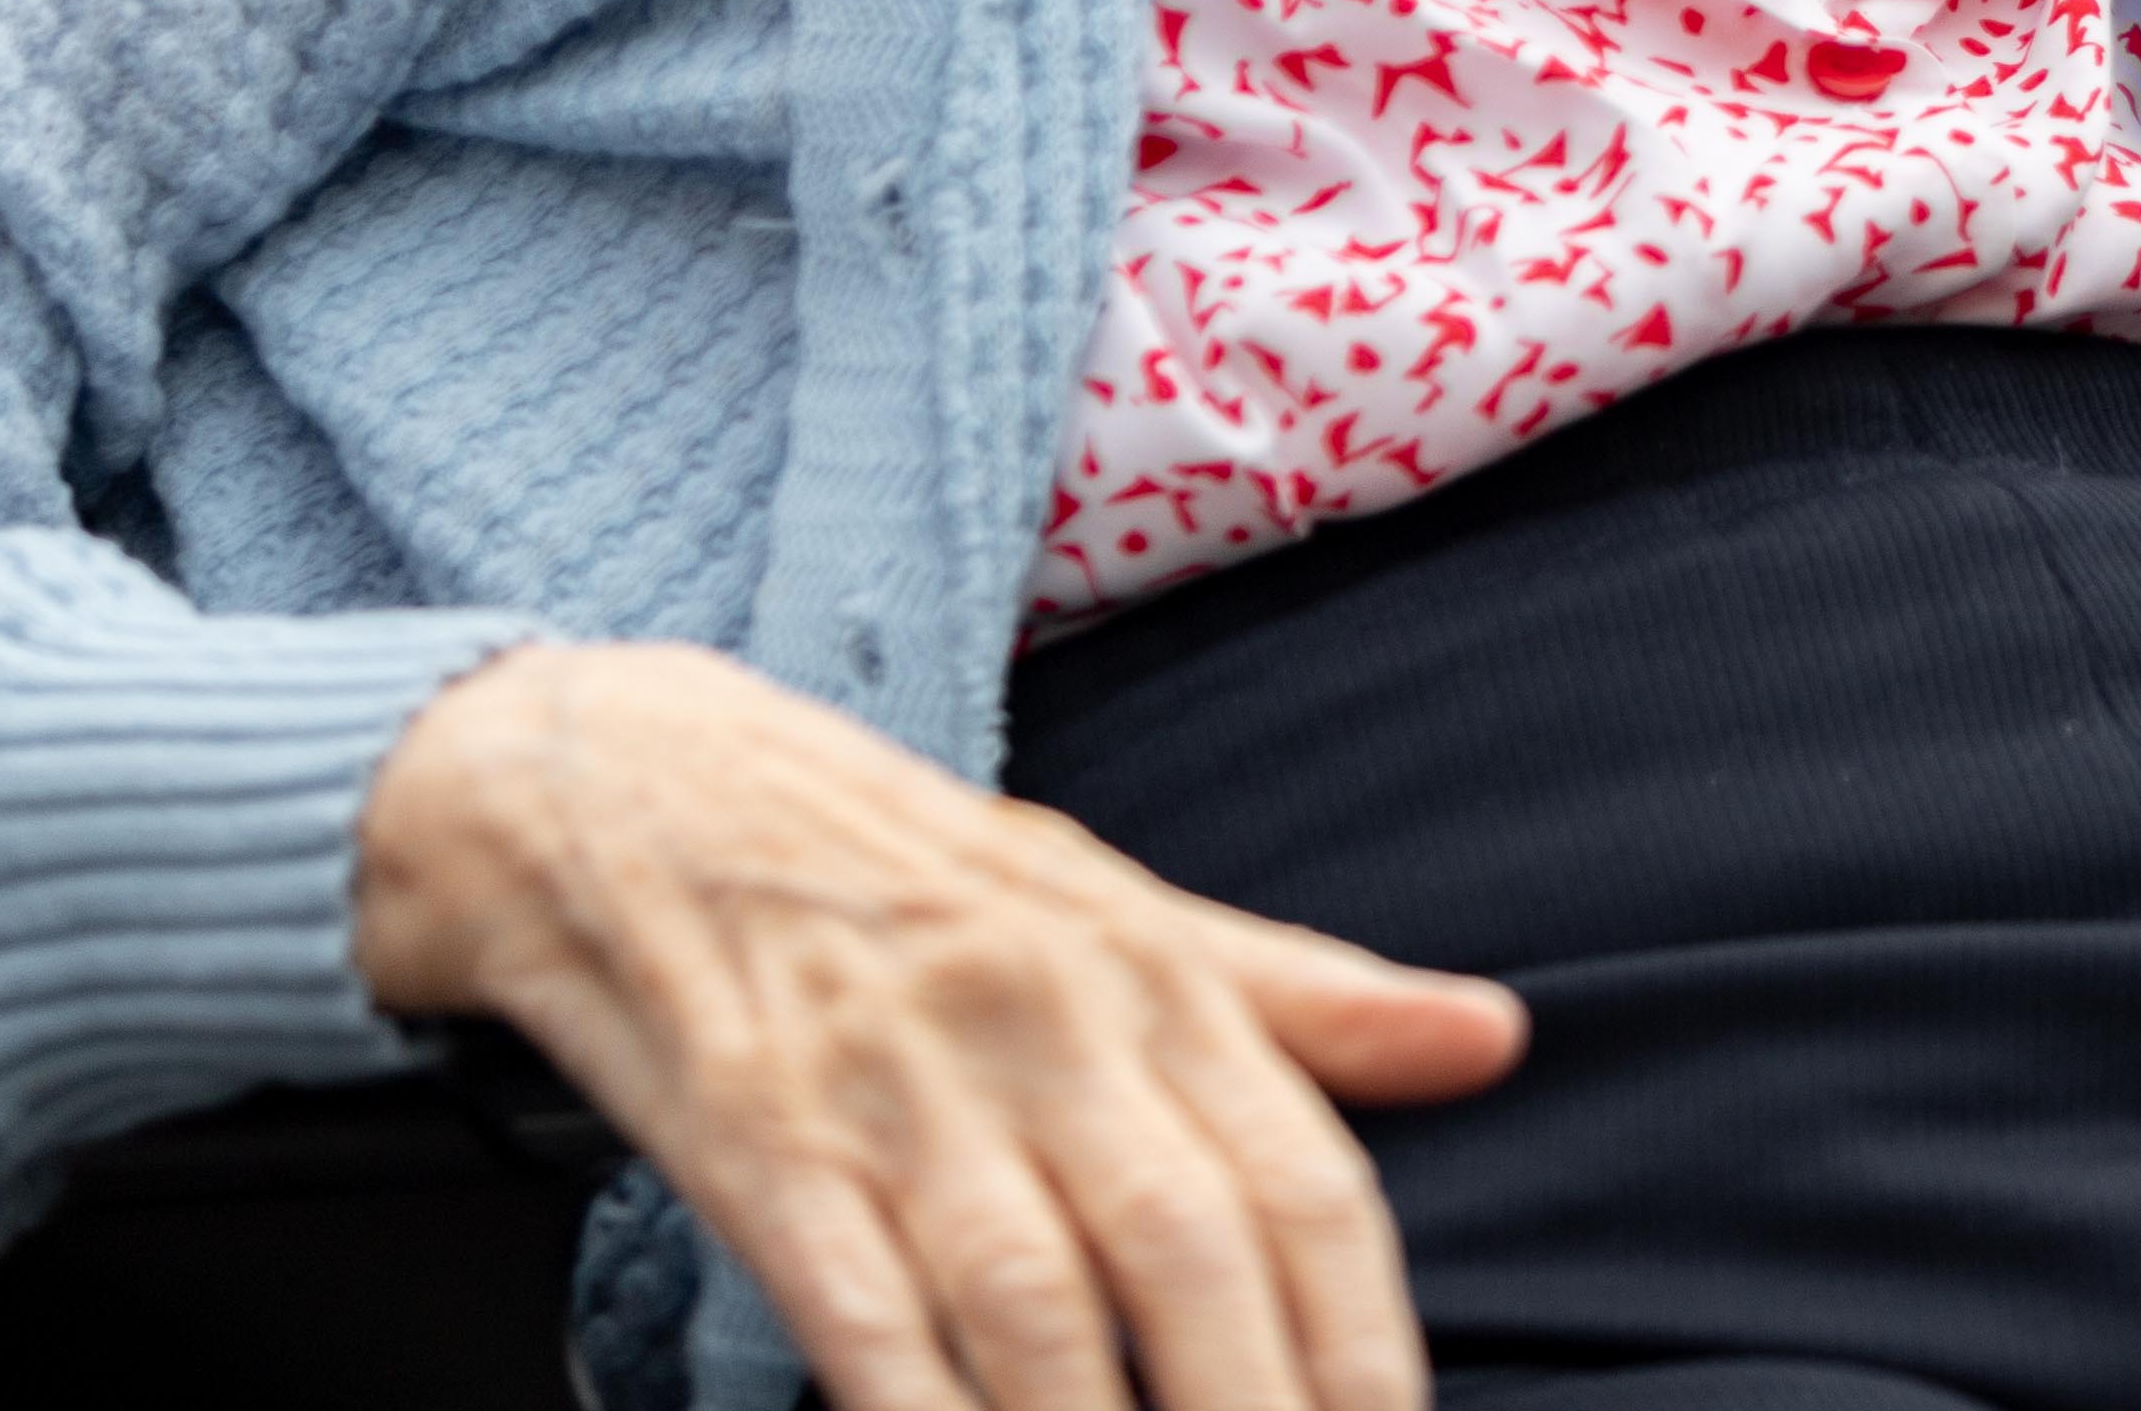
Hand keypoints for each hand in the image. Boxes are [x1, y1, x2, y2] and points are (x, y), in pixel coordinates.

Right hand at [355, 641, 1523, 1410]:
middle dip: (1256, 1410)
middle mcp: (1044, 1029)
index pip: (1304, 1181)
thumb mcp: (1120, 907)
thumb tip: (1498, 1039)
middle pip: (1190, 1253)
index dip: (1365, 1342)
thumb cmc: (915, 878)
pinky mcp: (759, 1146)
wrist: (642, 791)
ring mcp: (898, 1093)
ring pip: (1035, 1302)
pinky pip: (861, 1316)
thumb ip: (1306, 998)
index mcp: (1153, 977)